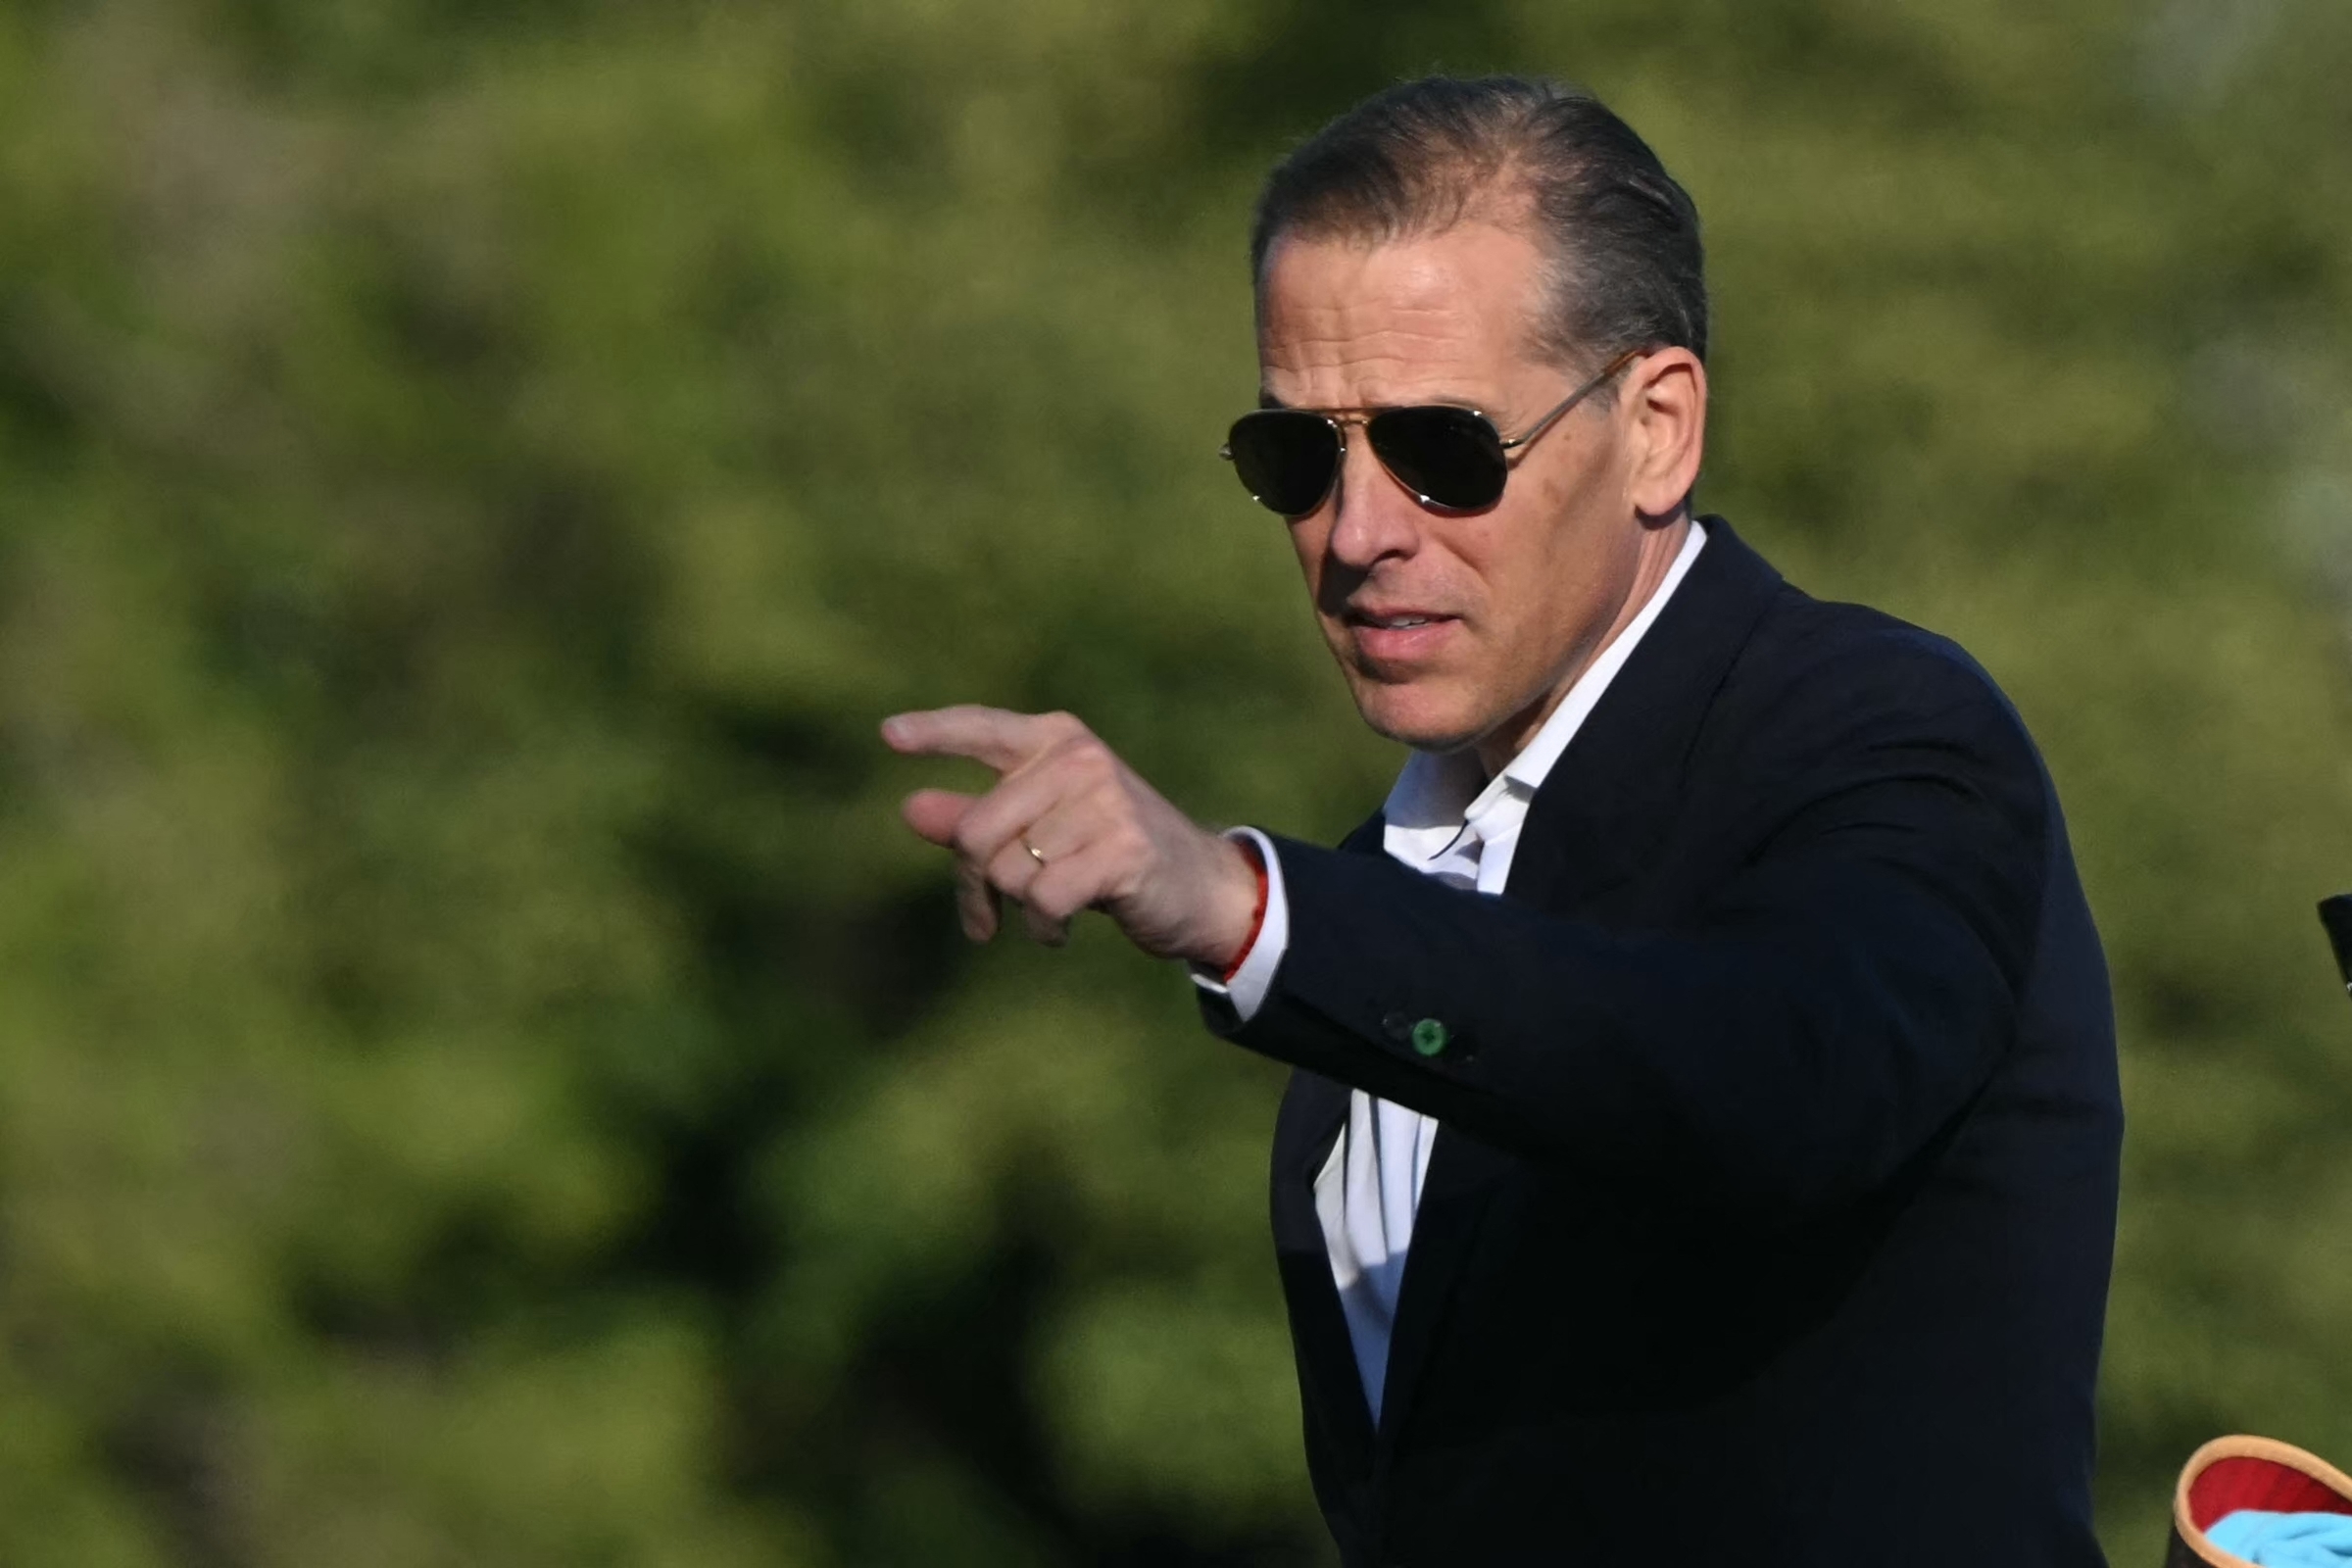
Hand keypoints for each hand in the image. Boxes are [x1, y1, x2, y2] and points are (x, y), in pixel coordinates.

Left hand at [881, 705, 1261, 967]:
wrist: (1201, 887)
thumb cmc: (1108, 855)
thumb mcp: (1042, 832)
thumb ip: (978, 820)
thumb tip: (911, 809)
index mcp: (1057, 741)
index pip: (983, 728)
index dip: (934, 732)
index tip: (887, 736)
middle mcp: (1079, 759)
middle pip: (978, 830)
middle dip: (972, 885)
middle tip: (982, 917)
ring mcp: (1105, 800)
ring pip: (1009, 870)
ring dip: (1018, 908)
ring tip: (1049, 912)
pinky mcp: (1123, 848)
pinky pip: (1043, 898)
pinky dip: (1043, 927)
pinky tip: (1060, 929)